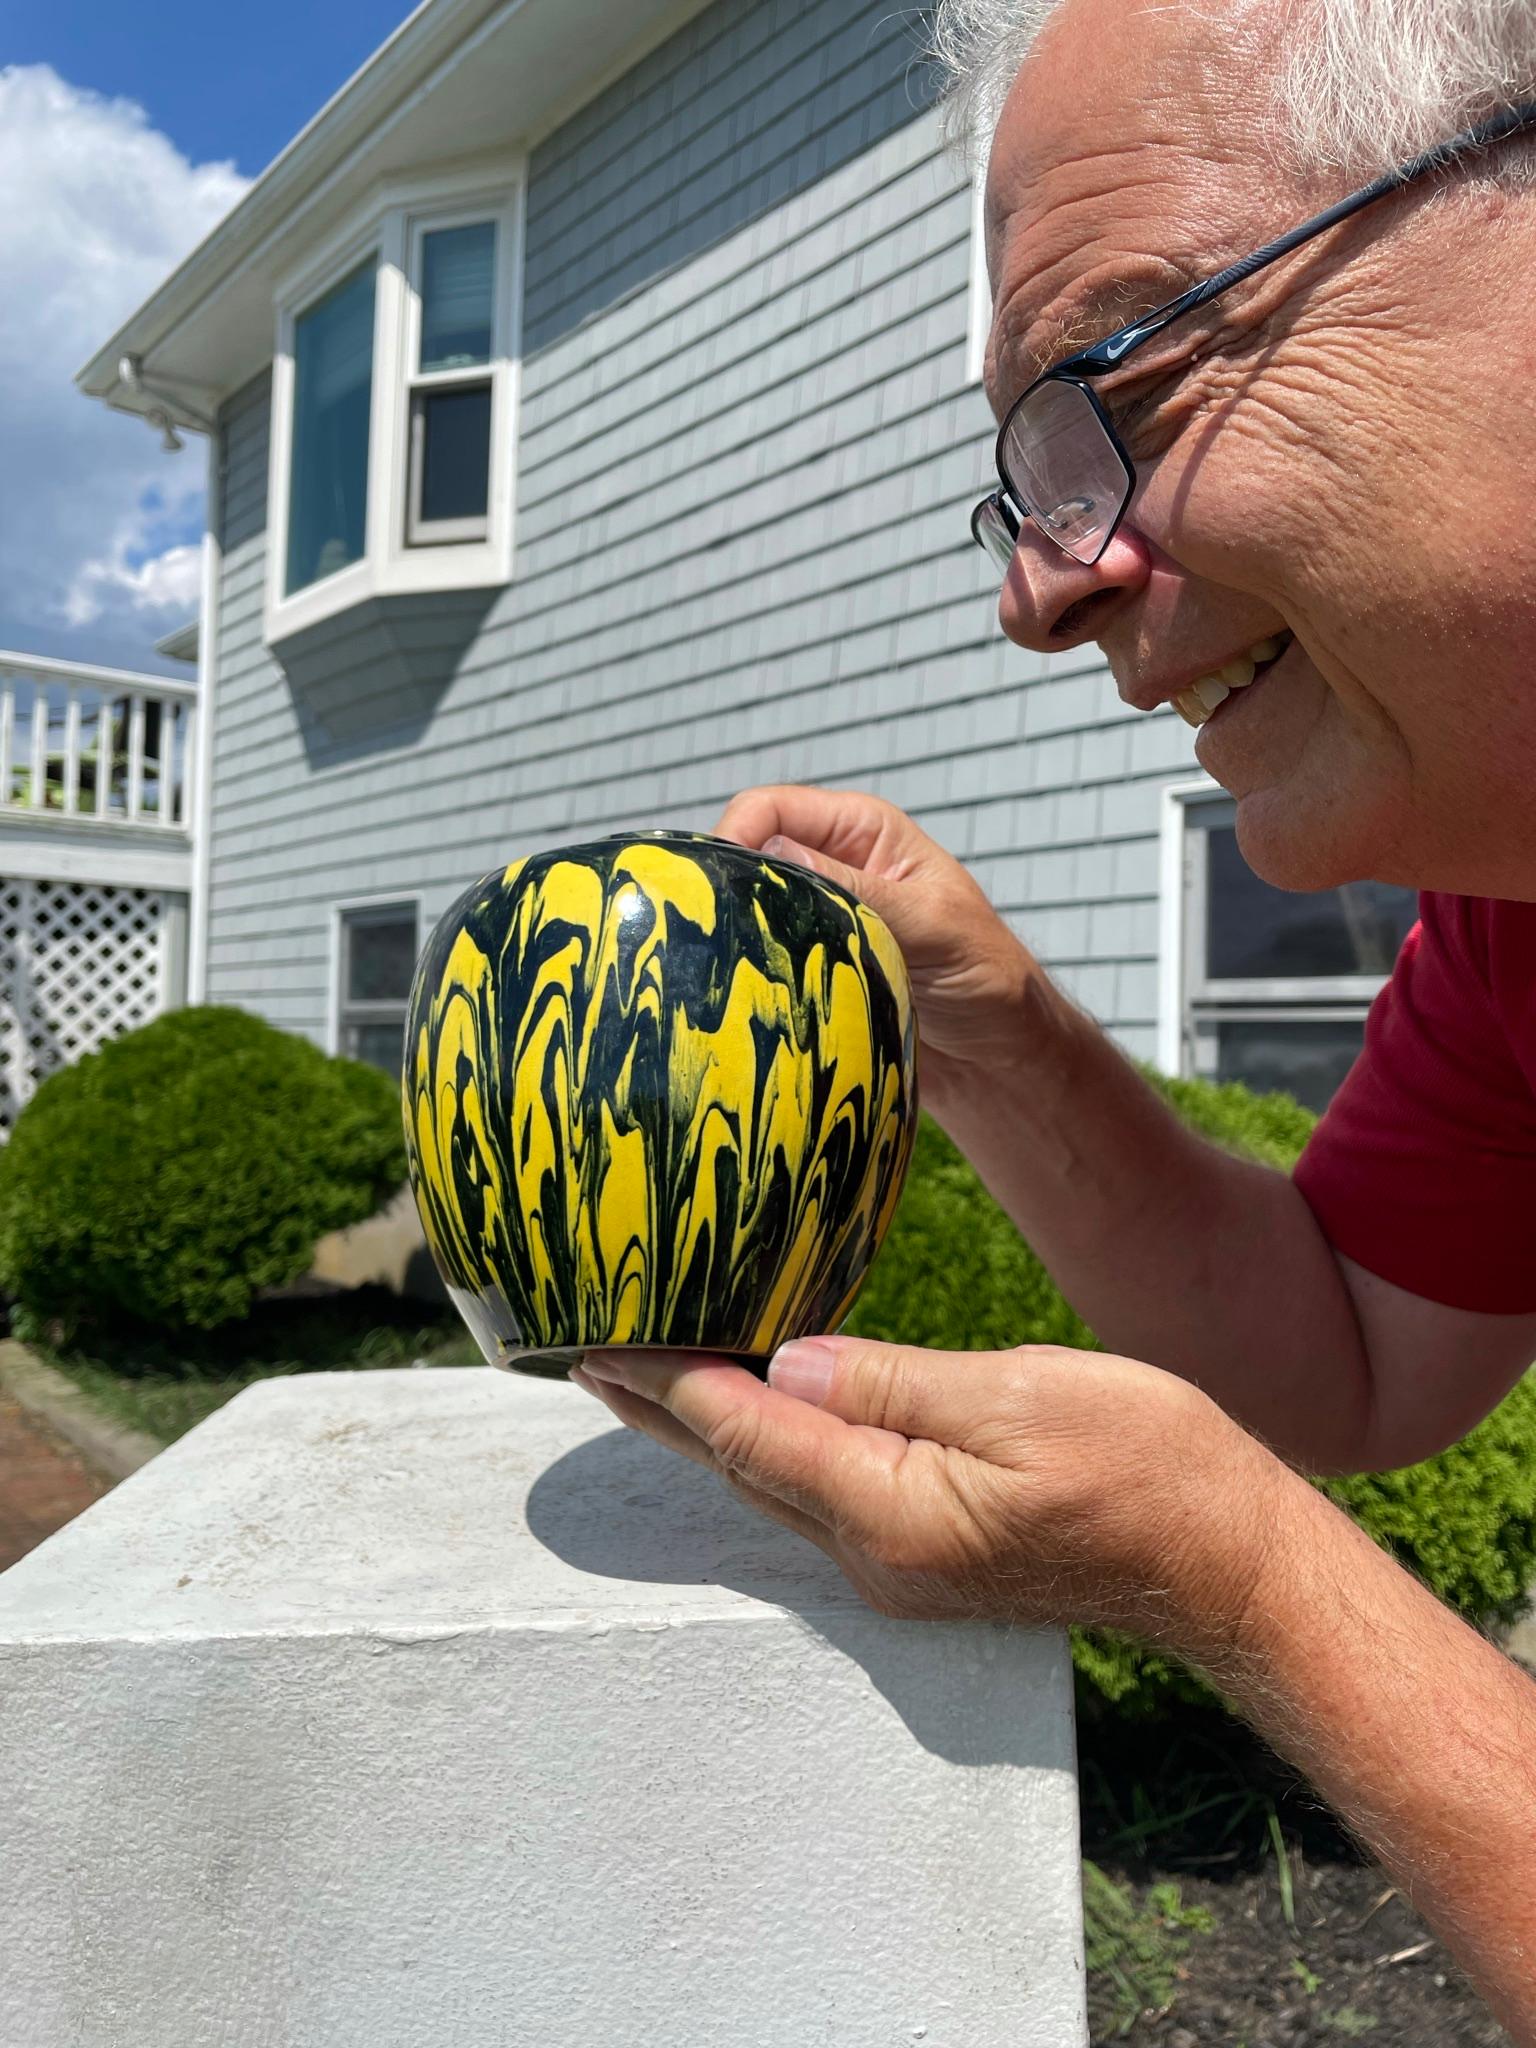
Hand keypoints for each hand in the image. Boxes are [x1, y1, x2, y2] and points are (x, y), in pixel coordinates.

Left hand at [573, 1334, 1283, 1646]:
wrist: (1226, 1561)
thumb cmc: (1145, 1466)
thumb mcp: (1015, 1397)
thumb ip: (891, 1381)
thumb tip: (787, 1360)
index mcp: (888, 1510)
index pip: (746, 1432)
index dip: (669, 1381)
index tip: (597, 1341)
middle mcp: (877, 1553)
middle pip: (743, 1467)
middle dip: (665, 1410)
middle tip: (588, 1358)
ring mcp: (901, 1565)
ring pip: (777, 1483)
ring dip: (710, 1431)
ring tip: (649, 1381)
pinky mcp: (929, 1554)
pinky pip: (822, 1493)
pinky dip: (772, 1448)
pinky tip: (758, 1417)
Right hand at [714, 785, 1041, 1114]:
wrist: (1000, 1058)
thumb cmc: (989, 979)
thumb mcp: (931, 925)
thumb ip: (858, 891)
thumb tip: (772, 854)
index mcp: (862, 832)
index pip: (770, 810)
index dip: (734, 836)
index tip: (715, 887)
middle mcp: (832, 868)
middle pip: (746, 857)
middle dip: (725, 888)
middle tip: (711, 934)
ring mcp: (816, 921)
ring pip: (746, 912)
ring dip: (734, 937)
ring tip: (721, 969)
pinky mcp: (810, 970)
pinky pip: (759, 961)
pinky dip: (746, 975)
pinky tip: (741, 997)